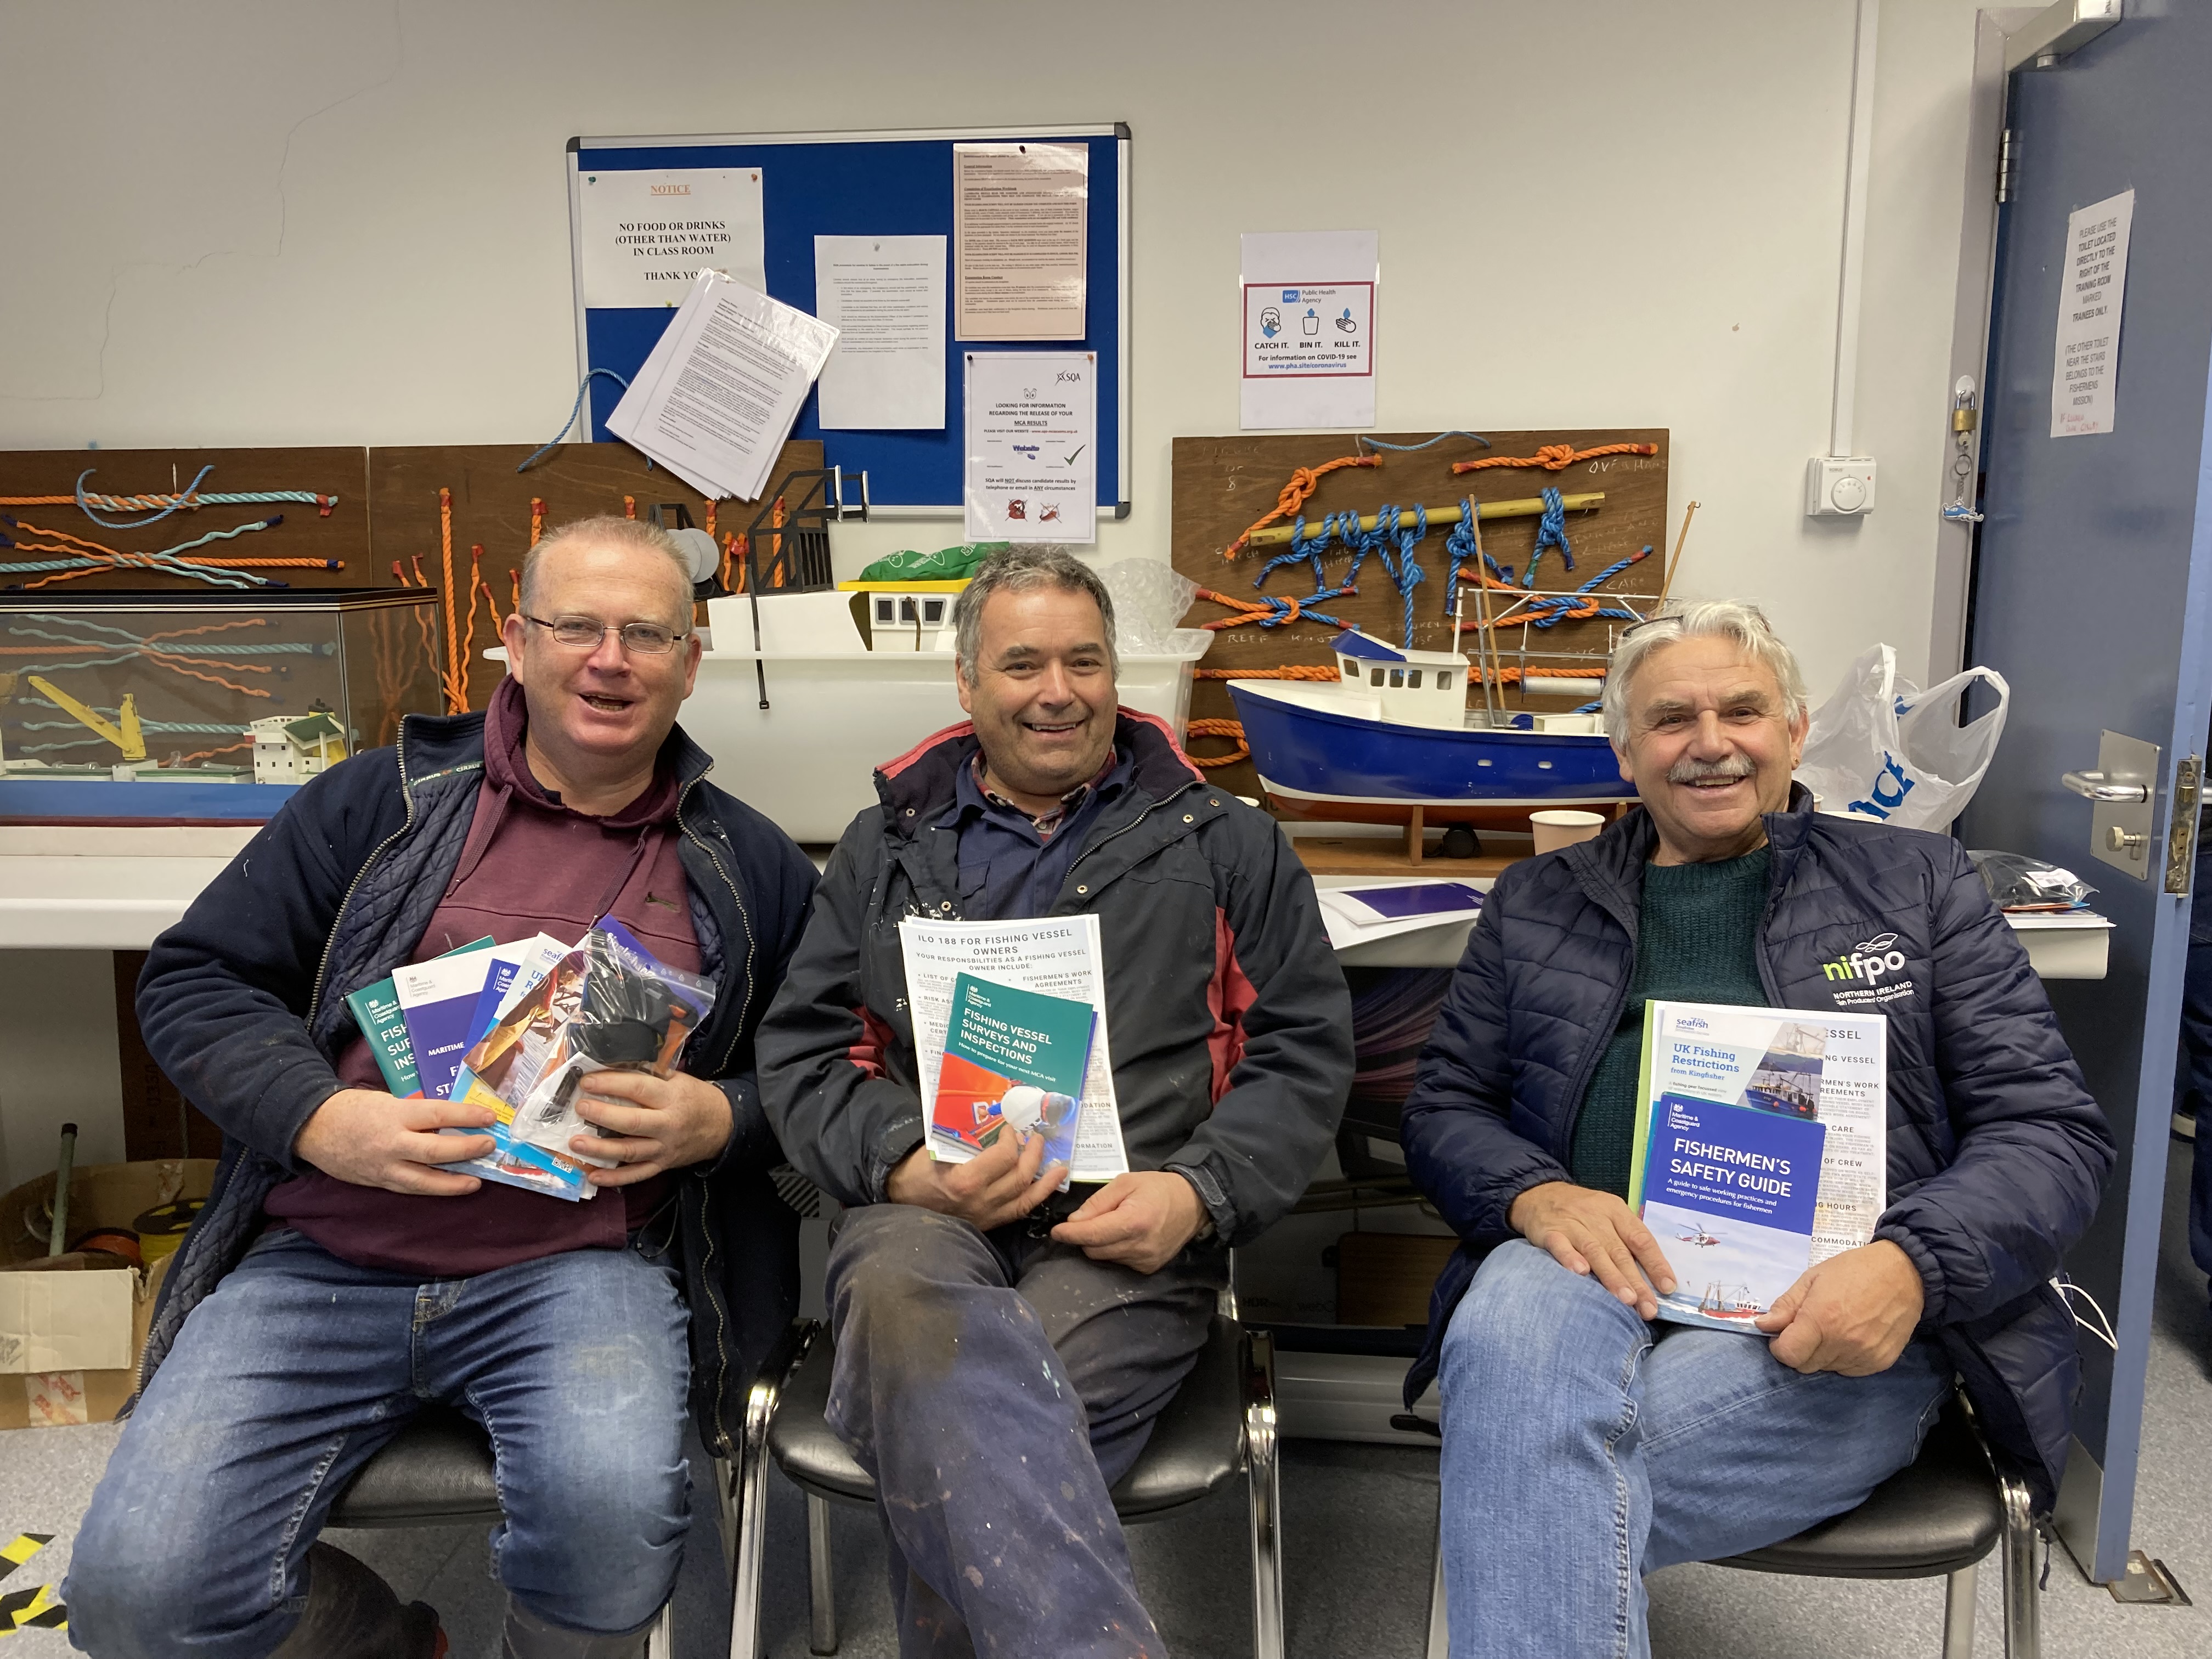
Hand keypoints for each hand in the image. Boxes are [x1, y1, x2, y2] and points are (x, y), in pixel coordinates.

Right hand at [295, 1088, 496, 1196]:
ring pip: (424, 1180)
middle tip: (489, 1146)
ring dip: (453, 1183)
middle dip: (466, 1150)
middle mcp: (392, 1143)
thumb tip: (452, 1119)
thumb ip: (416, 1113)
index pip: (438, 1114)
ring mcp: (384, 1167)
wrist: (314, 1127)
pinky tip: (448, 1188)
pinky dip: (431, 1189)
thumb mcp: (389, 1101)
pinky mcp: (378, 1182)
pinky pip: (409, 1188)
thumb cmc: (355, 1108)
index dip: (466, 1116)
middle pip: (435, 1151)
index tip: (489, 1117)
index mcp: (395, 1115)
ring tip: (476, 1181)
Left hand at [571, 1069, 733, 1187]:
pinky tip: (593, 1176)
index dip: (611, 1084)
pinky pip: (637, 1175)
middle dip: (602, 1115)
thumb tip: (613, 1066)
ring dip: (600, 1149)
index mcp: (672, 1097)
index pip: (639, 1089)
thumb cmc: (695, 1098)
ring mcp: (664, 1148)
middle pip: (632, 1122)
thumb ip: (651, 1075)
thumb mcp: (679, 1079)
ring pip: (630, 1152)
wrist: (724, 1126)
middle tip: (580, 1108)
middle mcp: (668, 1124)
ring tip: (575, 1143)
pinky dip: (614, 1178)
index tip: (587, 1081)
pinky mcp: (663, 1165)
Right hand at [886, 1130, 1065, 1228]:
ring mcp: (987, 1215)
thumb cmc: (919, 1169)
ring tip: (1059, 1164)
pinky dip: (1038, 1197)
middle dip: (1033, 1154)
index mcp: (965, 1180)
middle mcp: (980, 1201)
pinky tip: (1049, 1185)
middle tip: (1036, 1137)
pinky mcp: (990, 1223)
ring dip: (1045, 1179)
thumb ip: (966, 1138)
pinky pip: (1020, 1211)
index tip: (1010, 1127)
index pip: (1003, 1157)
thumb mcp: (938, 1148)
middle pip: (1019, 1177)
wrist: (904, 1200)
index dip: (1012, 1139)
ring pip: (1026, 1198)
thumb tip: (994, 1118)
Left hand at [1051, 1172, 1205, 1273]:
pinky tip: (1124, 1235)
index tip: (1056, 1231)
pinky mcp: (1149, 1269)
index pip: (1092, 1235)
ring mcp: (1145, 1261)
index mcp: (1134, 1221)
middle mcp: (1139, 1247)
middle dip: (1084, 1236)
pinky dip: (1114, 1250)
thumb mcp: (1125, 1182)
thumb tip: (1074, 1221)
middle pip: (1094, 1250)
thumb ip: (1098, 1202)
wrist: (1193, 1204)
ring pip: (1104, 1258)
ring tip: (1112, 1224)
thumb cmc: (1157, 1188)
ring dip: (1099, 1243)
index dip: (1070, 1234)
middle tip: (1088, 1220)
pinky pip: (1118, 1262)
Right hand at [1508, 1181, 1676, 1318]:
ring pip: (1595, 1251)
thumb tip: (1652, 1277)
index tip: (1668, 1288)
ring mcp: (1572, 1223)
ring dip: (1611, 1276)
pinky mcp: (1549, 1231)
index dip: (1656, 1264)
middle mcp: (1597, 1216)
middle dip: (1636, 1281)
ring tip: (1625, 1299)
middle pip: (1620, 1251)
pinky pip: (1560, 1245)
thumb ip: (1625, 1239)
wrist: (1538, 1194)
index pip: (1641, 1239)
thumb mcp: (1607, 1214)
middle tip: (1648, 1307)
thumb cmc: (1581, 1211)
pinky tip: (1580, 1272)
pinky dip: (1570, 1258)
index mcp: (1616, 1212)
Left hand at [1755, 1240, 1924, 1374]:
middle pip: (1805, 1365)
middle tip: (1809, 1327)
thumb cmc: (1854, 1270)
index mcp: (1821, 1320)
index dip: (1780, 1346)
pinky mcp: (1880, 1363)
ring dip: (1822, 1354)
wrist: (1905, 1273)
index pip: (1788, 1355)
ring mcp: (1863, 1356)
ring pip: (1827, 1369)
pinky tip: (1851, 1336)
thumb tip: (1762, 1325)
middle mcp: (1842, 1343)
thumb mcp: (1813, 1278)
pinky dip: (1843, 1358)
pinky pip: (1849, 1371)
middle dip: (1800, 1349)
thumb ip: (1786, 1305)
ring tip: (1834, 1327)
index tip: (1783, 1333)